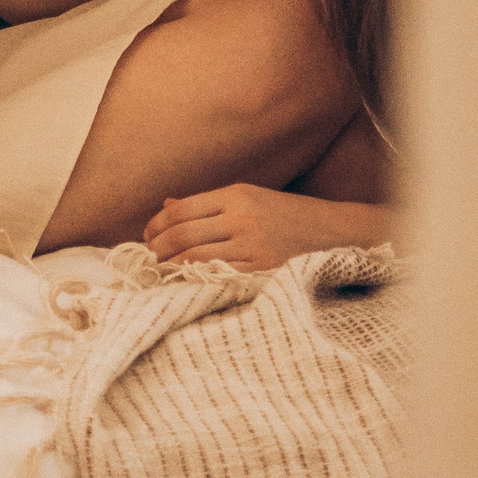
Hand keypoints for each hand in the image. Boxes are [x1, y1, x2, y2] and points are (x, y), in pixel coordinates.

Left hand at [142, 184, 392, 270]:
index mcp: (236, 195)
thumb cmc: (283, 214)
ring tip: (160, 271)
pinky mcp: (263, 270)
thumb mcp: (247, 197)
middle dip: (158, 248)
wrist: (330, 232)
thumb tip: (166, 206)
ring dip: (172, 266)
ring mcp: (253, 245)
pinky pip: (220, 276)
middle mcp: (243, 218)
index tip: (146, 235)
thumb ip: (206, 204)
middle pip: (184, 234)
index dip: (157, 224)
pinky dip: (197, 280)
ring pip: (197, 257)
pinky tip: (186, 282)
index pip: (182, 209)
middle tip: (147, 258)